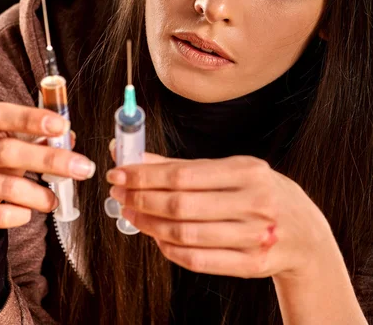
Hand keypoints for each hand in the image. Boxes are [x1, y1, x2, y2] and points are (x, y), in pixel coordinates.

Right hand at [0, 102, 94, 250]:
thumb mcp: (6, 143)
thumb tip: (69, 137)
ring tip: (54, 199)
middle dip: (49, 159)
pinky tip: (27, 212)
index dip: (32, 119)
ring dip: (38, 194)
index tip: (62, 126)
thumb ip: (35, 137)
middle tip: (81, 167)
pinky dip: (19, 214)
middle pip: (5, 151)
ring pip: (4, 186)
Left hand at [106, 151, 333, 279]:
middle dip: (141, 198)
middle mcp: (254, 203)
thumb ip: (183, 166)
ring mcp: (255, 237)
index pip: (183, 174)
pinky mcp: (252, 265)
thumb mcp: (230, 170)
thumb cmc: (259, 193)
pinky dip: (170, 249)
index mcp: (247, 171)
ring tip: (131, 214)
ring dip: (149, 224)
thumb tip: (136, 158)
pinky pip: (199, 260)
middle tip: (118, 194)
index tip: (118, 173)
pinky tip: (156, 237)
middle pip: (181, 204)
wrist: (305, 233)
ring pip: (186, 234)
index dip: (145, 175)